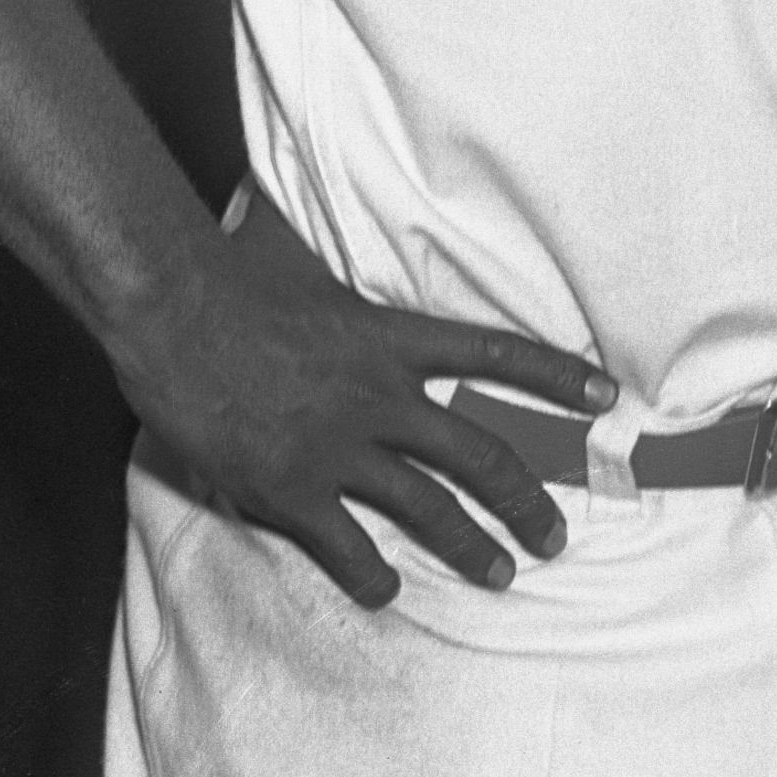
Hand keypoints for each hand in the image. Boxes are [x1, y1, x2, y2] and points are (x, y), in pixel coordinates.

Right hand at [114, 199, 616, 607]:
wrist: (170, 311)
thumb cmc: (228, 270)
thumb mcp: (297, 246)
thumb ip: (323, 238)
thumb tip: (311, 186)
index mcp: (391, 337)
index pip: (496, 355)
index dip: (555, 376)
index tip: (606, 397)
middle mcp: (381, 396)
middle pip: (479, 454)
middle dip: (527, 500)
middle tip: (555, 537)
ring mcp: (339, 447)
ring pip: (429, 508)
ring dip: (471, 547)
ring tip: (501, 574)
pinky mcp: (292, 487)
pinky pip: (347, 545)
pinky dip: (372, 575)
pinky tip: (387, 590)